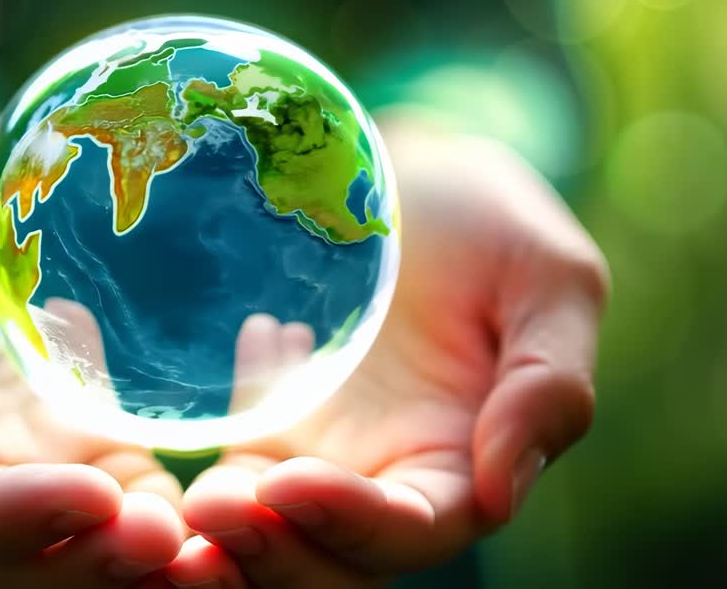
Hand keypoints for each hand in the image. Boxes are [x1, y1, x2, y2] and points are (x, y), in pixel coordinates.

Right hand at [0, 86, 184, 587]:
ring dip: (146, 562)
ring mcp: (32, 467)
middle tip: (175, 538)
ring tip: (220, 536)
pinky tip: (245, 494)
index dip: (9, 521)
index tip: (95, 494)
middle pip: (19, 559)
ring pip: (83, 551)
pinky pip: (135, 505)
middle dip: (93, 564)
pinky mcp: (92, 447)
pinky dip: (183, 519)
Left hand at [166, 119, 609, 587]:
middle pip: (324, 559)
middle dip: (269, 551)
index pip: (410, 530)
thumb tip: (503, 493)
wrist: (414, 177)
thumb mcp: (551, 281)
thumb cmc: (496, 222)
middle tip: (210, 508)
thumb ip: (548, 385)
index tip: (293, 483)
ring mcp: (312, 455)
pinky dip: (188, 465)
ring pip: (262, 533)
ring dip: (219, 533)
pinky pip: (220, 462)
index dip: (354, 523)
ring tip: (175, 503)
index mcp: (457, 468)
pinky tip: (177, 398)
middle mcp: (380, 481)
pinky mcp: (259, 419)